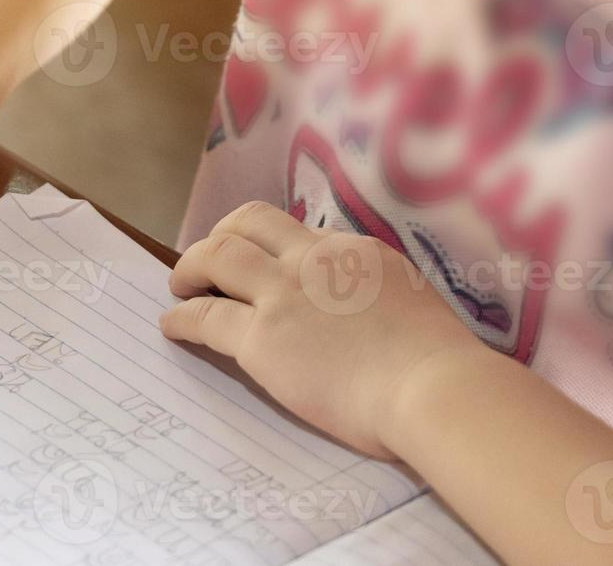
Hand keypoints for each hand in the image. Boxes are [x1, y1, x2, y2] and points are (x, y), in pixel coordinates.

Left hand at [159, 201, 485, 457]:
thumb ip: (376, 290)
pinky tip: (172, 325)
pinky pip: (205, 316)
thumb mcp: (412, 298)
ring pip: (215, 256)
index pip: (297, 233)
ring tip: (179, 284)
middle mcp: (311, 260)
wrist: (434, 388)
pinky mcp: (261, 337)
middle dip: (221, 236)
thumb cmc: (440, 363)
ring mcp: (282, 295)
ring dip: (189, 267)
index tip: (258, 258)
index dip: (269, 243)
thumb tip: (362, 306)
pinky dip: (181, 317)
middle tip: (207, 259)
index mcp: (353, 251)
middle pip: (247, 223)